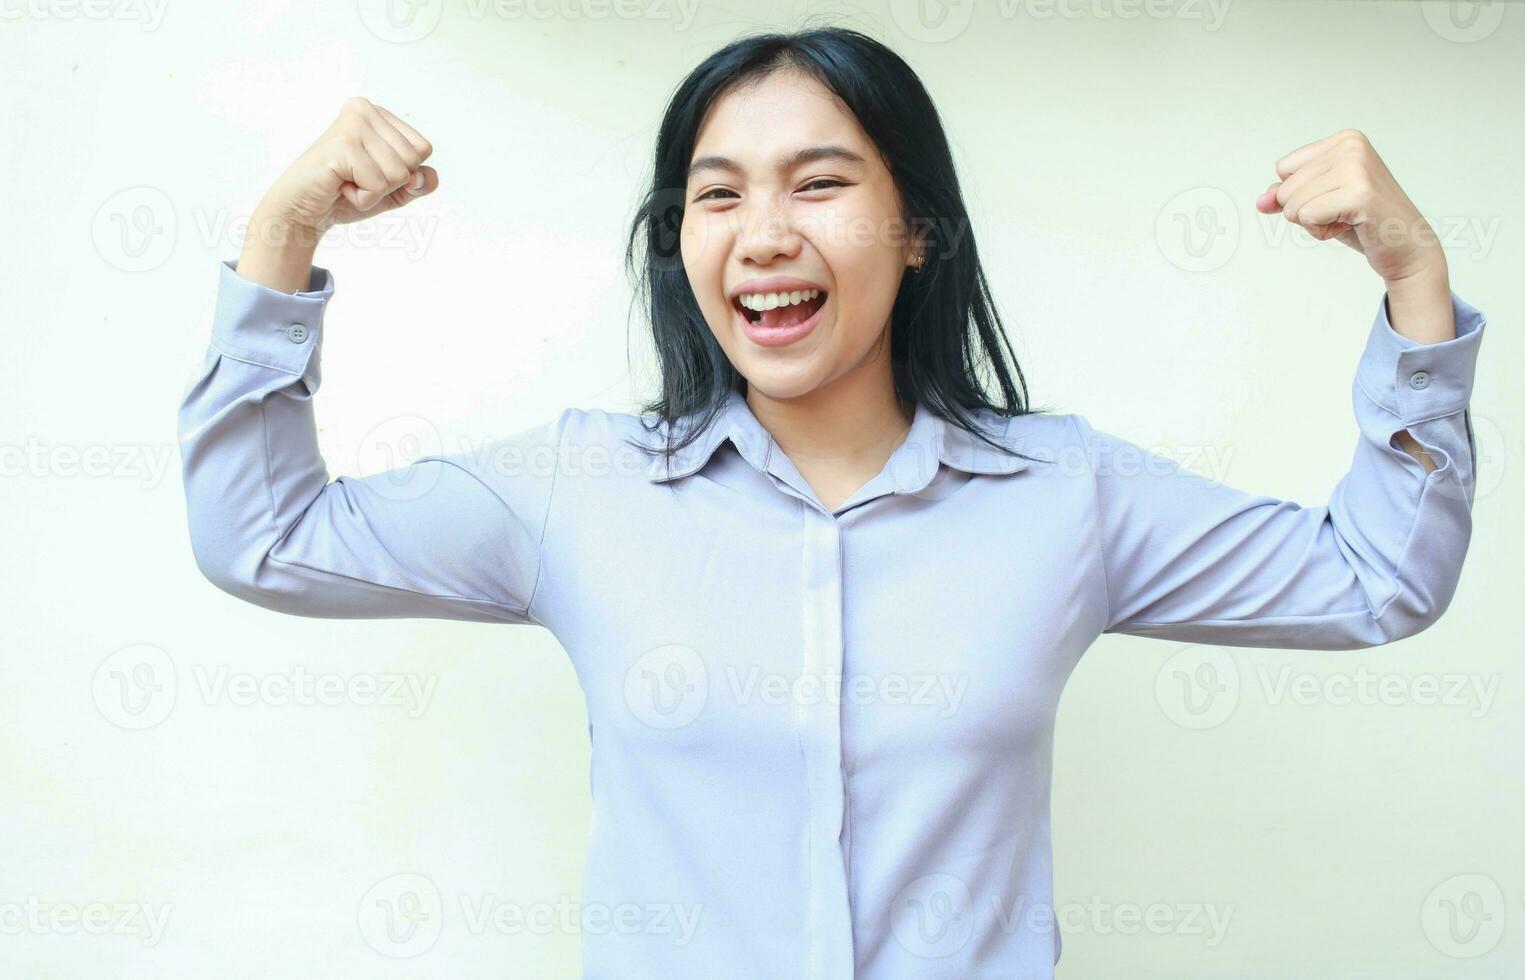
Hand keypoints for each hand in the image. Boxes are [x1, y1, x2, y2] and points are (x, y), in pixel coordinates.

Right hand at [256, 96, 437, 234]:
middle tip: (356, 179)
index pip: (422, 149)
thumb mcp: (394, 191)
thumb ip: (420, 182)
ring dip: (375, 192)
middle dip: (389, 183)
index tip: (370, 172)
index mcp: (378, 114)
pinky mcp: (342, 144)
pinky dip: (363, 198)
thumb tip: (420, 175)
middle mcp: (364, 110)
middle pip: (413, 160)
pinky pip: (378, 185)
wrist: (303, 212)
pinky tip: (340, 187)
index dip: (403, 174)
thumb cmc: (345, 196)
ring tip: (347, 182)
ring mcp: (352, 124)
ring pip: (399, 173)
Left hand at [1255, 129, 1445, 284]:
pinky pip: (1307, 217)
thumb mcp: (1319, 202)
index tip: (1336, 198)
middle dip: (1305, 211)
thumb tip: (1261, 201)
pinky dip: (1322, 231)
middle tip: (1343, 212)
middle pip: (1285, 189)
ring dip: (1314, 223)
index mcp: (1344, 140)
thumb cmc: (1362, 223)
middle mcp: (1351, 146)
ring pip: (1292, 205)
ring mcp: (1356, 167)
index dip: (1300, 193)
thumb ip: (1287, 196)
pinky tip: (1351, 226)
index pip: (1283, 169)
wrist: (1406, 247)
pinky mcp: (1358, 194)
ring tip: (1348, 219)